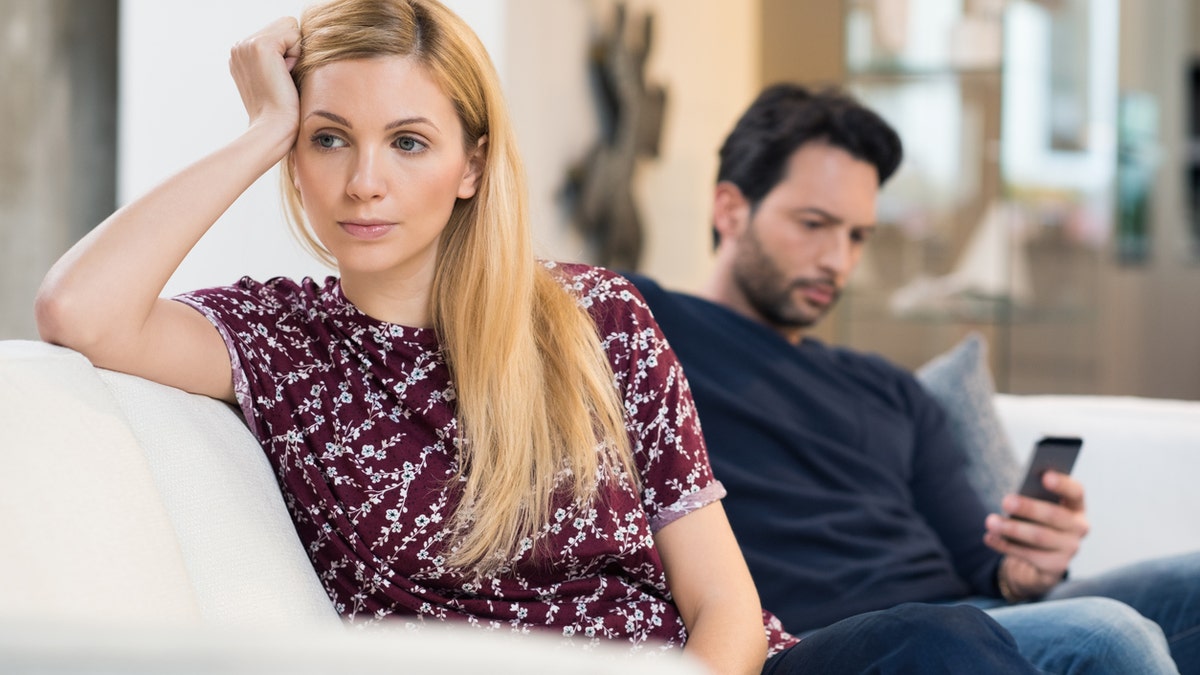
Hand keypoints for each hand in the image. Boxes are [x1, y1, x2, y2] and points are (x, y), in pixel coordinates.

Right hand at [229, 17, 301, 138]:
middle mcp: (239, 46)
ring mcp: (246, 44)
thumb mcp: (274, 79)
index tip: (278, 80)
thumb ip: (277, 58)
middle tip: (282, 79)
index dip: (288, 54)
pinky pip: (294, 33)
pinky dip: (296, 55)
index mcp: (241, 54)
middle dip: (291, 51)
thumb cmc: (281, 111)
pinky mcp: (261, 45)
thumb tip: (294, 48)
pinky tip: (284, 75)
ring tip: (282, 77)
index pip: (278, 33)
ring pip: (290, 27)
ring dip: (294, 53)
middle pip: (285, 26)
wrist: (273, 128)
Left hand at [983, 470, 1089, 599]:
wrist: (1036, 562)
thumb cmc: (1034, 524)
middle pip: (1054, 516)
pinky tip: (989, 537)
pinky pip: (1028, 555)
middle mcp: (1079, 528)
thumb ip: (1032, 500)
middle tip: (1005, 501)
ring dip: (1012, 528)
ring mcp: (1070, 549)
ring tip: (990, 521)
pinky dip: (1005, 545)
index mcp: (1075, 507)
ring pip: (1040, 537)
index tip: (1045, 476)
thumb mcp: (1035, 510)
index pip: (1076, 492)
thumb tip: (1014, 498)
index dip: (1063, 484)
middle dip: (1029, 508)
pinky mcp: (1056, 567)